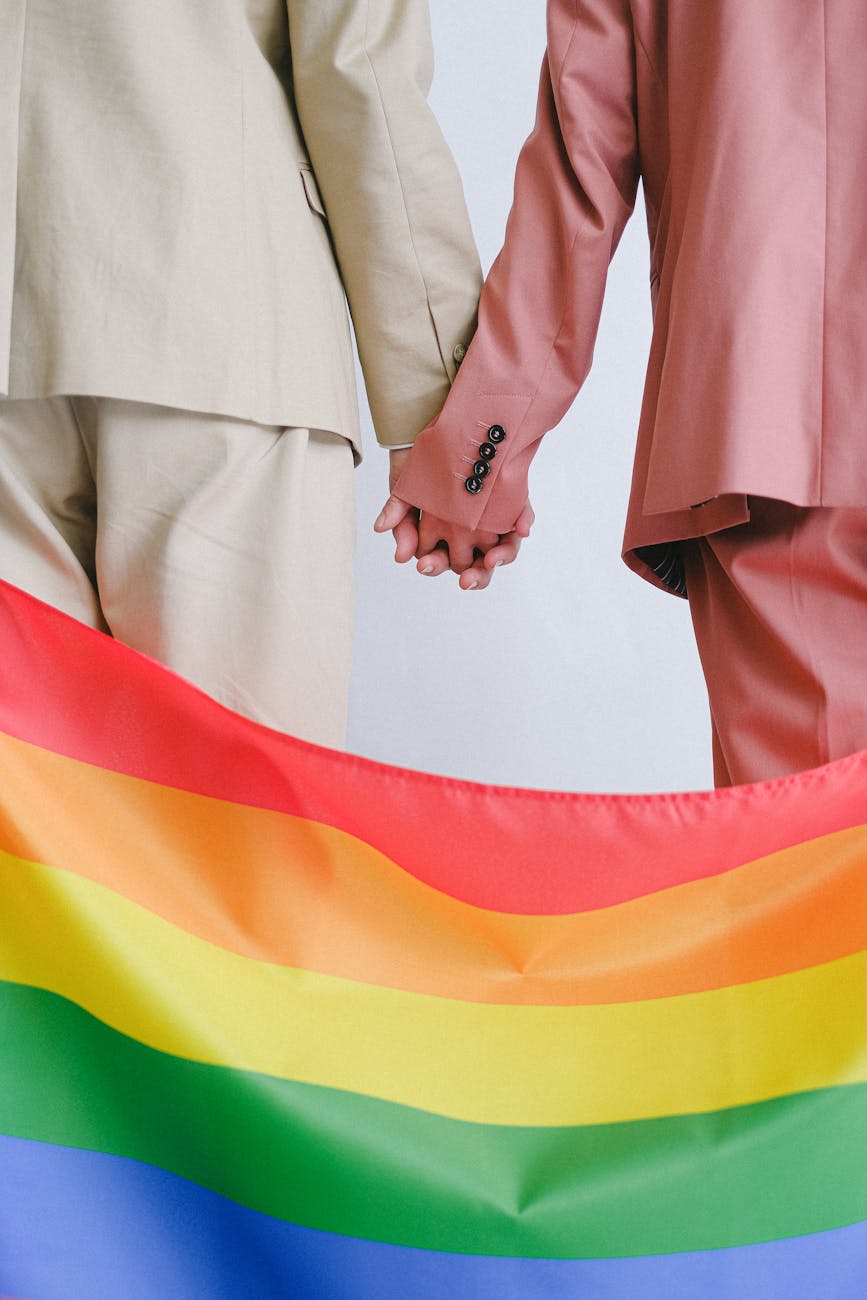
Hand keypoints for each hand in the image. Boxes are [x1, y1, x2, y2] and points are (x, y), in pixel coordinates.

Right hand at [375, 452, 533, 588]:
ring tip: (490, 561)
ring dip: (498, 560)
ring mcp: (493, 517)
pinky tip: (519, 530)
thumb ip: (403, 527)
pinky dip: (523, 523)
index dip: (437, 568)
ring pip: (502, 552)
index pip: (444, 563)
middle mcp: (471, 531)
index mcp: (443, 535)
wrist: (436, 422)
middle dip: (471, 577)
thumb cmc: (419, 463)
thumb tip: (401, 558)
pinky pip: (523, 517)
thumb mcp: (406, 494)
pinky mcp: (513, 498)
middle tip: (465, 580)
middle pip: (476, 567)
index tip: (426, 566)